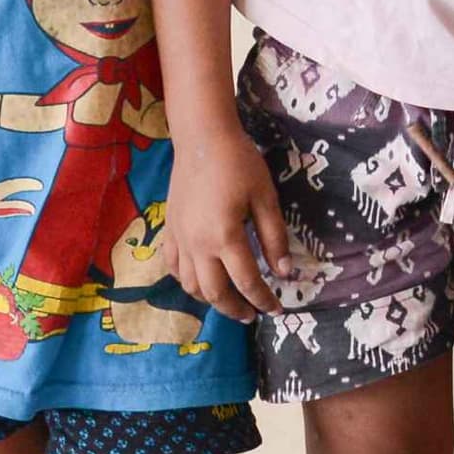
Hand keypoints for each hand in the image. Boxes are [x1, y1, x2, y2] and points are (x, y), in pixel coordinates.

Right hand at [164, 122, 291, 322]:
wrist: (202, 138)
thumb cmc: (239, 163)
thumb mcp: (266, 198)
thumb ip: (274, 238)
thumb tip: (284, 273)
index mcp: (224, 236)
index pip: (247, 281)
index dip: (264, 299)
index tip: (277, 310)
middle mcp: (197, 244)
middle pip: (215, 292)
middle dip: (235, 309)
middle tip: (253, 315)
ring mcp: (179, 239)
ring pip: (190, 285)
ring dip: (211, 300)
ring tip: (230, 301)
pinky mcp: (168, 230)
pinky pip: (173, 267)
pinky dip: (187, 281)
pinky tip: (201, 280)